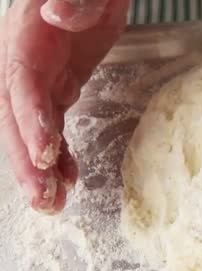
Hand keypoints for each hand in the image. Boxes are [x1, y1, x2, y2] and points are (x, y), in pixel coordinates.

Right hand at [0, 0, 126, 212]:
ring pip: (31, 130)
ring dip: (40, 168)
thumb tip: (57, 15)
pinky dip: (59, 153)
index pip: (22, 86)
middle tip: (44, 200)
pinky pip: (52, 126)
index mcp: (27, 39)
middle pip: (16, 118)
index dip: (30, 121)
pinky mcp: (57, 86)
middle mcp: (24, 64)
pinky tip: (68, 177)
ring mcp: (39, 78)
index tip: (44, 154)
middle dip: (27, 161)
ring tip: (53, 203)